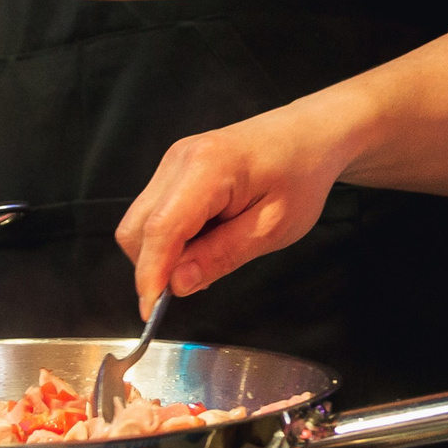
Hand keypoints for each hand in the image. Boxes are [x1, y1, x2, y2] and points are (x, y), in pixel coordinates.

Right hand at [116, 94, 364, 309]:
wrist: (310, 135)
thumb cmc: (301, 175)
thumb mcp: (272, 227)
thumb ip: (221, 256)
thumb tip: (177, 284)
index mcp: (207, 167)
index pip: (160, 229)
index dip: (150, 275)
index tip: (150, 312)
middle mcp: (181, 159)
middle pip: (137, 228)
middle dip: (155, 266)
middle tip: (198, 281)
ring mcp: (174, 160)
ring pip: (140, 222)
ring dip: (163, 252)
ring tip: (213, 252)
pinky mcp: (175, 168)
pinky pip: (155, 212)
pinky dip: (171, 237)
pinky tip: (208, 237)